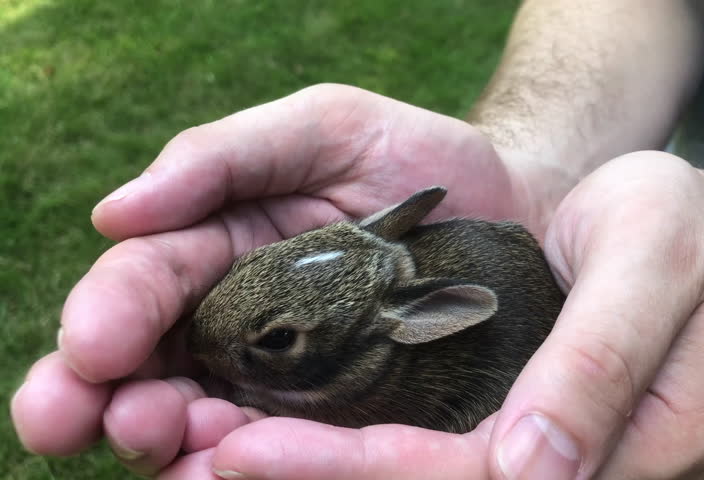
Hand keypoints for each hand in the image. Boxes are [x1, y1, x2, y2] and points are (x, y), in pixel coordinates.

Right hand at [11, 84, 565, 475]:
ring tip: (171, 450)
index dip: (106, 316)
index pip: (143, 285)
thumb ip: (222, 157)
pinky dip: (248, 465)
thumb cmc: (415, 159)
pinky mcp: (342, 417)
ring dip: (173, 446)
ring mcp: (290, 378)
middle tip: (105, 421)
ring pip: (206, 424)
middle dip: (112, 402)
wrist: (514, 209)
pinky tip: (230, 469)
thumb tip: (114, 214)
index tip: (91, 347)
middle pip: (152, 370)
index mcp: (220, 249)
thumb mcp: (322, 127)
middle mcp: (240, 321)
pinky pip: (285, 451)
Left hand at [164, 153, 703, 478]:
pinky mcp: (481, 424)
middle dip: (301, 479)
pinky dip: (316, 440)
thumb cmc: (662, 227)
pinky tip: (245, 419)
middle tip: (180, 451)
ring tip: (185, 441)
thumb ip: (601, 362)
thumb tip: (529, 472)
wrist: (646, 219)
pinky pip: (398, 447)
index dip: (364, 478)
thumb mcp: (654, 263)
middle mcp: (552, 466)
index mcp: (620, 445)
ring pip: (401, 477)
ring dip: (294, 467)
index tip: (245, 452)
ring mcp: (517, 451)